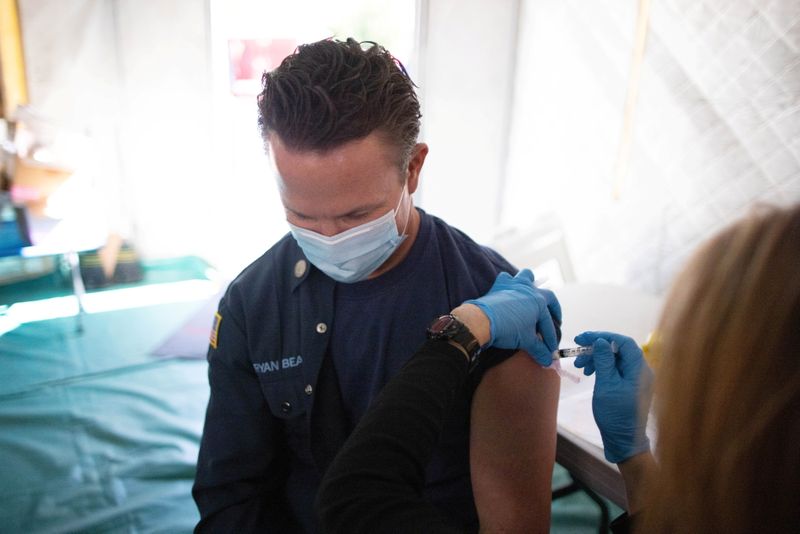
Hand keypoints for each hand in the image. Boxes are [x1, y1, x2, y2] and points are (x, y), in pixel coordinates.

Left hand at [465, 269, 561, 365]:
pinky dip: (509, 283)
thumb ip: (539, 350)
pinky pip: (506, 278)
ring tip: (532, 295)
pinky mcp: (499, 285)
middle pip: (547, 297)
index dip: (550, 337)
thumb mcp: (526, 341)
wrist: (483, 321)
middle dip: (552, 309)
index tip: (549, 349)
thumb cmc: (508, 329)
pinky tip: (509, 292)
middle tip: (553, 319)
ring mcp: (514, 285)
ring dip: (531, 284)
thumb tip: (547, 361)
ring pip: (527, 276)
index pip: (548, 323)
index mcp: (540, 302)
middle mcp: (530, 290)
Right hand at [573, 331, 652, 463]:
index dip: (602, 336)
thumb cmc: (615, 414)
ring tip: (580, 366)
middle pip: (618, 350)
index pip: (623, 342)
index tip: (582, 338)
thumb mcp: (606, 385)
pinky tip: (589, 374)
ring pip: (615, 359)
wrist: (624, 441)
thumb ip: (604, 361)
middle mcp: (641, 371)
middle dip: (596, 348)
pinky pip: (616, 370)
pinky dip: (601, 368)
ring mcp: (636, 379)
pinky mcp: (630, 386)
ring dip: (596, 359)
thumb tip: (601, 341)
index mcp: (639, 369)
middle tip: (577, 352)